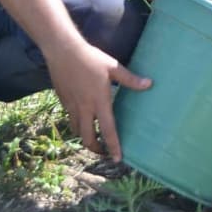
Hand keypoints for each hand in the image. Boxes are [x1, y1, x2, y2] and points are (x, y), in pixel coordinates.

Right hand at [46, 40, 150, 159]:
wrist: (63, 52)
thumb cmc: (91, 58)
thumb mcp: (113, 67)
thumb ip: (130, 79)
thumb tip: (149, 84)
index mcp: (99, 102)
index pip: (108, 130)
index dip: (113, 146)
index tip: (118, 158)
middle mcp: (84, 108)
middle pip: (88, 138)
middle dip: (96, 149)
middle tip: (104, 152)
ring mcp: (71, 105)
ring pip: (77, 131)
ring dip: (86, 138)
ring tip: (94, 139)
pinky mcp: (63, 100)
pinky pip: (70, 119)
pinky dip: (77, 125)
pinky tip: (83, 120)